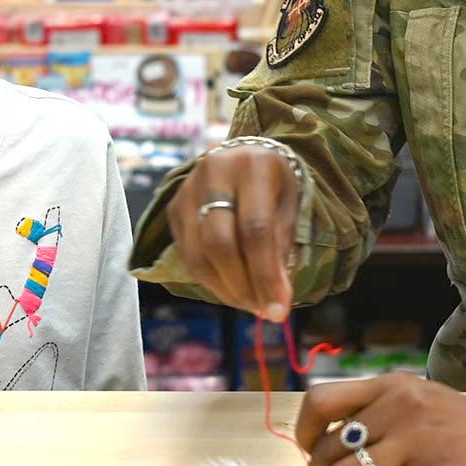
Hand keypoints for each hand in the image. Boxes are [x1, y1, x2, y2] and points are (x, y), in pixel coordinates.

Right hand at [163, 143, 299, 320]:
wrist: (244, 155)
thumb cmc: (276, 182)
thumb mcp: (292, 205)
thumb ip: (283, 247)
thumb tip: (276, 299)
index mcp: (252, 166)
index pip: (255, 229)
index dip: (265, 275)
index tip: (278, 310)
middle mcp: (213, 173)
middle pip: (219, 243)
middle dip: (242, 286)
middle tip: (262, 310)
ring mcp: (187, 190)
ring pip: (198, 255)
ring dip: (225, 289)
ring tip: (250, 303)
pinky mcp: (173, 208)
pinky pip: (188, 256)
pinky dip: (210, 280)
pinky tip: (231, 288)